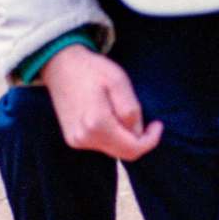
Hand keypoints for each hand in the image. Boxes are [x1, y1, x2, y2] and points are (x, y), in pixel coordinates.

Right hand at [41, 45, 162, 161]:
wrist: (60, 65)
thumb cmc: (91, 69)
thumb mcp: (118, 81)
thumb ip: (131, 110)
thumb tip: (137, 132)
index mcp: (97, 124)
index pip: (133, 149)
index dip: (151, 140)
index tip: (158, 124)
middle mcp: (84, 138)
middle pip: (123, 153)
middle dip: (139, 139)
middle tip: (147, 121)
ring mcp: (76, 141)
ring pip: (113, 150)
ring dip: (124, 136)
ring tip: (121, 111)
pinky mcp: (73, 139)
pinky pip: (101, 144)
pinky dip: (112, 135)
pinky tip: (109, 115)